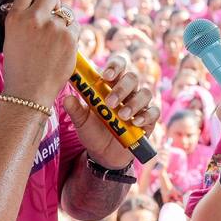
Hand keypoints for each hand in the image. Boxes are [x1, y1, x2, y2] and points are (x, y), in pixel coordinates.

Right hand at [1, 0, 78, 107]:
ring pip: (65, 11)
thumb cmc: (19, 66)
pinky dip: (71, 33)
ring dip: (62, 20)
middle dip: (52, 2)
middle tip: (51, 15)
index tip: (38, 0)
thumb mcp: (12, 36)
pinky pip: (75, 26)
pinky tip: (62, 46)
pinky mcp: (70, 39)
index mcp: (16, 17)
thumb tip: (37, 1)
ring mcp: (54, 28)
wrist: (29, 91)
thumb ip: (24, 17)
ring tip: (54, 38)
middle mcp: (34, 19)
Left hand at [64, 53, 160, 169]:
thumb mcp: (81, 122)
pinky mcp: (149, 120)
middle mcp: (127, 91)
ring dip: (134, 103)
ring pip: (145, 93)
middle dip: (122, 88)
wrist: (103, 154)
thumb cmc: (93, 132)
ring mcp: (139, 105)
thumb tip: (67, 99)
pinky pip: (154, 112)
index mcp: (111, 85)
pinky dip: (146, 116)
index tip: (106, 76)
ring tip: (122, 116)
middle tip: (110, 103)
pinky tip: (135, 123)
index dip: (115, 66)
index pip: (118, 66)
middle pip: (132, 78)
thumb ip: (76, 110)